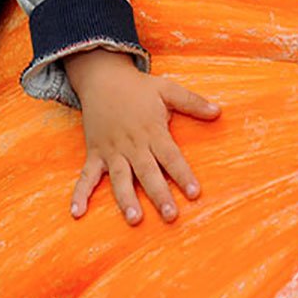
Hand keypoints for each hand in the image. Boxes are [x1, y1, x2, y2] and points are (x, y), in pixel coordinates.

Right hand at [63, 48, 219, 225]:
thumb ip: (192, 102)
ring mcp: (112, 150)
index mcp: (152, 131)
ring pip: (120, 178)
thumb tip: (219, 112)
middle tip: (170, 216)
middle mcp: (132, 144)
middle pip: (147, 172)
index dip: (183, 174)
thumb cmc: (138, 87)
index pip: (171, 156)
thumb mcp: (167, 89)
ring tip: (134, 218)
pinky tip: (77, 213)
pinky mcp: (95, 153)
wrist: (102, 78)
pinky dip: (80, 193)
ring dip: (126, 199)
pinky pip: (86, 176)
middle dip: (159, 194)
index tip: (195, 193)